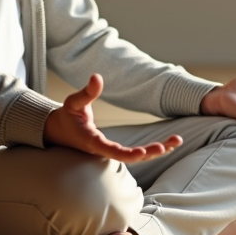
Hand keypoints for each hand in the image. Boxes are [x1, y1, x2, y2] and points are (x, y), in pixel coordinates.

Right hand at [44, 73, 181, 162]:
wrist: (58, 132)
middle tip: (167, 145)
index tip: (142, 153)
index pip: (111, 151)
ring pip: (136, 157)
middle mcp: (103, 151)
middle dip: (150, 152)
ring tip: (176, 142)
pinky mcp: (115, 151)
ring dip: (156, 150)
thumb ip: (86, 92)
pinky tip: (168, 145)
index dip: (127, 154)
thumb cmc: (67, 117)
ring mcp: (110, 153)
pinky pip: (136, 153)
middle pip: (130, 157)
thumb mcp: (73, 102)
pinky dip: (152, 150)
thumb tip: (96, 77)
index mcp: (92, 142)